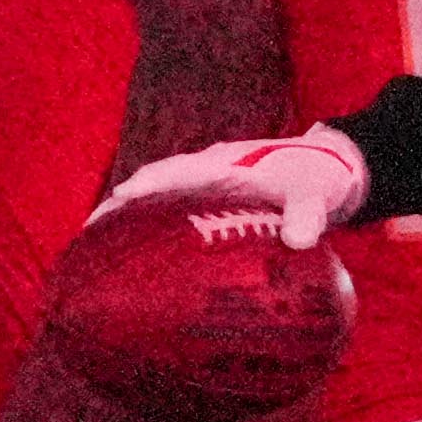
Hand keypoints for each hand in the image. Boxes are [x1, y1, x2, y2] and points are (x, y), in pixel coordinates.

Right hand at [106, 125, 369, 248]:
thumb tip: (299, 240)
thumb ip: (308, 216)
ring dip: (130, 217)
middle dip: (119, 206)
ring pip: (158, 198)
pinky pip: (173, 212)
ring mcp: (206, 186)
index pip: (172, 172)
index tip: (115, 204)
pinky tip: (142, 257)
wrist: (333, 170)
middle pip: (151, 184)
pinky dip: (151, 227)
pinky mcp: (212, 203)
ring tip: (99, 249)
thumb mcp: (318, 196)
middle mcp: (206, 171)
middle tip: (88, 235)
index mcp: (222, 164)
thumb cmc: (320, 179)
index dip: (143, 188)